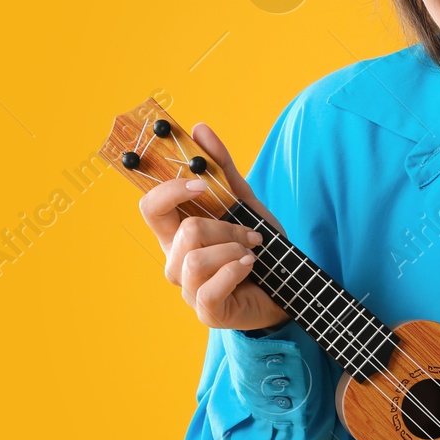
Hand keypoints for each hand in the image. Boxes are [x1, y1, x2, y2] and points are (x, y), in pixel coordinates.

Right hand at [137, 122, 290, 331]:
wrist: (288, 286)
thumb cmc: (258, 247)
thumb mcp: (245, 202)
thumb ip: (223, 168)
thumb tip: (199, 128)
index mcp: (176, 232)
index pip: (150, 206)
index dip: (170, 190)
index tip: (201, 183)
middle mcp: (175, 259)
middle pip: (181, 229)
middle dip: (224, 225)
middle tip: (248, 231)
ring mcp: (187, 288)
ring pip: (196, 258)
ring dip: (234, 249)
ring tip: (251, 253)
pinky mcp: (205, 311)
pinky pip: (210, 288)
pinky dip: (235, 272)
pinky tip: (249, 267)